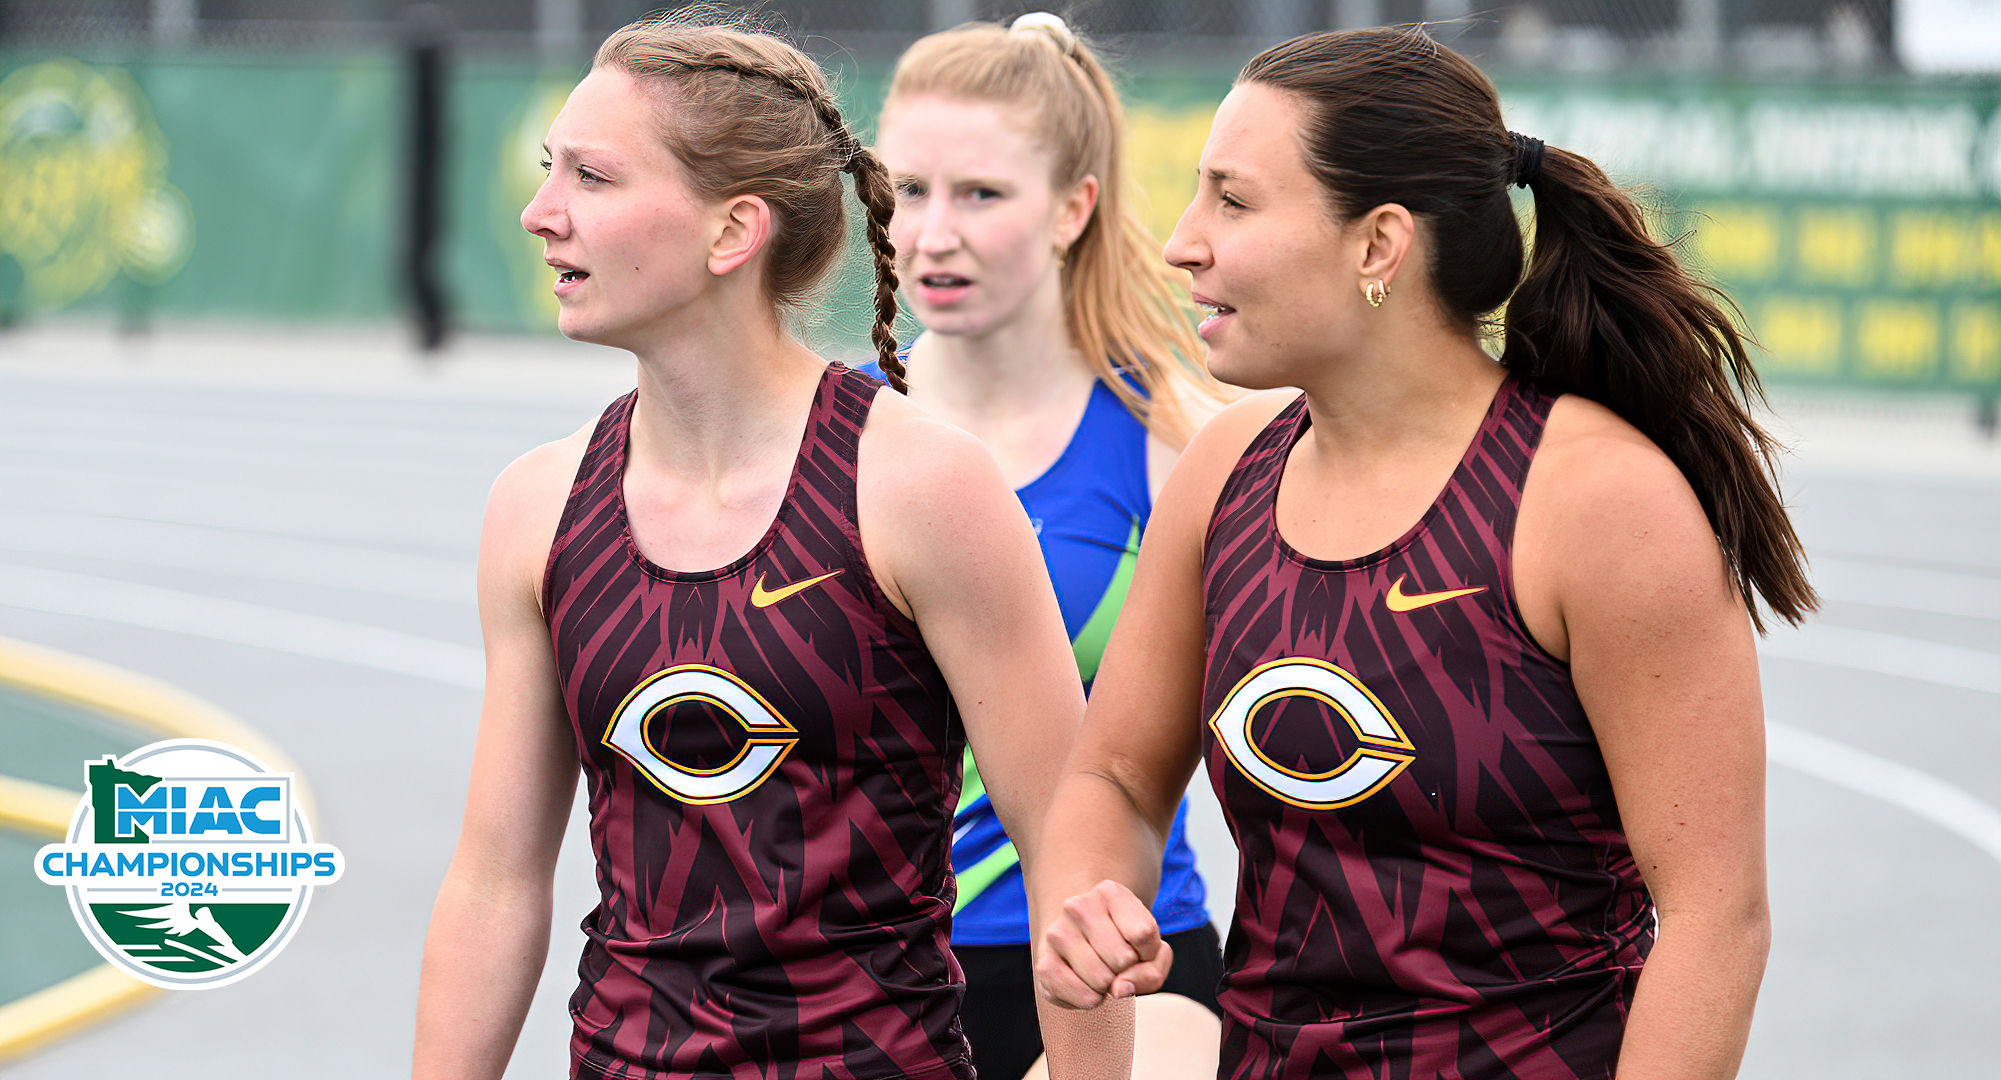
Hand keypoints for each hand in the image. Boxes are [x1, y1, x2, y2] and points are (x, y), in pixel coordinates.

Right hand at [1036, 880, 1174, 1008]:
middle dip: (1127, 970)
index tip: (1137, 946)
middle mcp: (1077, 907)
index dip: (1148, 952)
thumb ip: (1151, 972)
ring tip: (1102, 971)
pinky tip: (1087, 984)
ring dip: (1109, 987)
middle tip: (1116, 961)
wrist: (1082, 943)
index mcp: (1109, 892)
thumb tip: (1118, 989)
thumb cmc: (1126, 947)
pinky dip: (1093, 1000)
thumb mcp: (1152, 952)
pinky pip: (1084, 998)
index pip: (1143, 933)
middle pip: (1123, 958)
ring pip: (1103, 980)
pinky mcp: (1044, 965)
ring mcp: (1057, 935)